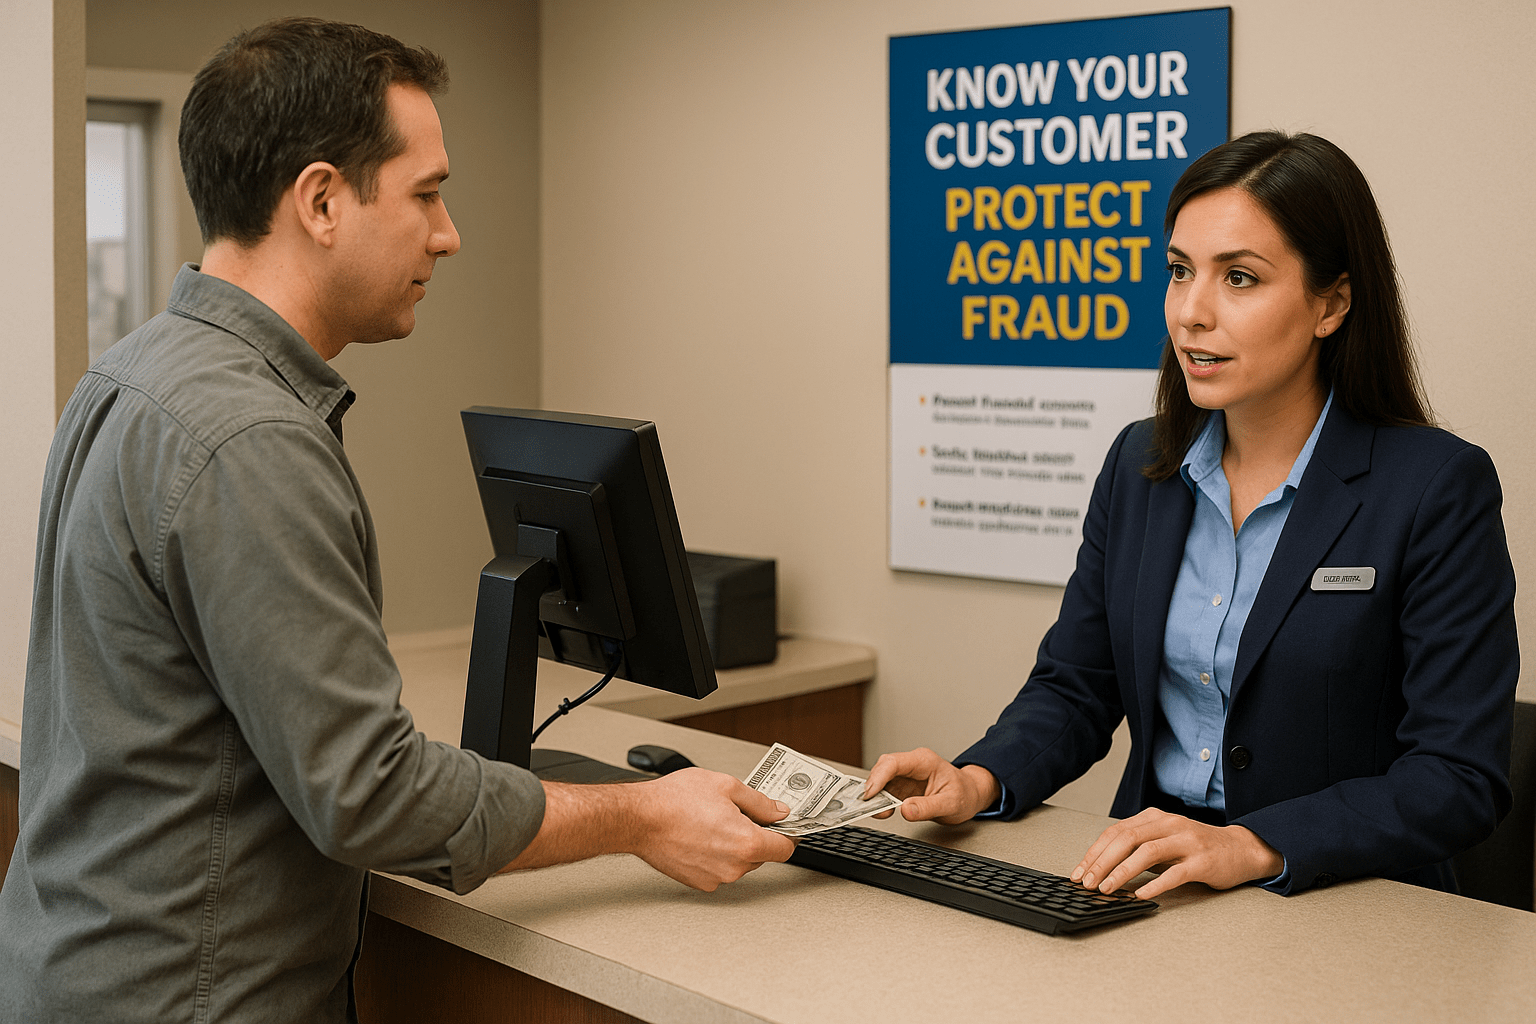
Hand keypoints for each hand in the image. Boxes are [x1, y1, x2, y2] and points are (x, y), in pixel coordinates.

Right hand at [628, 768, 796, 890]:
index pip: (785, 848)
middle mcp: (734, 866)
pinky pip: (719, 869)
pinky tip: (700, 836)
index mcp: (746, 842)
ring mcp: (716, 878)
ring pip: (739, 862)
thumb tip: (778, 810)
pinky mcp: (700, 883)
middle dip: (754, 835)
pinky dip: (715, 856)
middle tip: (736, 815)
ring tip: (711, 823)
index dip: (787, 834)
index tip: (785, 828)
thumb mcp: (726, 786)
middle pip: (761, 854)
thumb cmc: (674, 800)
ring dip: (733, 846)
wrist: (639, 819)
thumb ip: (759, 802)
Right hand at [862, 747, 999, 824]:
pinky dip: (879, 801)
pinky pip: (885, 790)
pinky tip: (879, 810)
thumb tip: (905, 810)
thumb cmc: (964, 794)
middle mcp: (912, 765)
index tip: (870, 793)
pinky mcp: (902, 787)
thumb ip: (928, 807)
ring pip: (880, 779)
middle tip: (867, 805)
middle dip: (873, 786)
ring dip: (874, 795)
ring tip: (874, 811)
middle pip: (883, 768)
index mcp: (924, 761)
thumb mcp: (951, 804)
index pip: (894, 762)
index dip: (879, 776)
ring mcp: (905, 775)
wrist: (969, 795)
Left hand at [1071, 807, 1283, 899]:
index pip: (1116, 832)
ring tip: (1106, 888)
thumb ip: (1138, 848)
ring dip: (1122, 872)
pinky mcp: (1203, 861)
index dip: (1094, 852)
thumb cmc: (1197, 848)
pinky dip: (1155, 884)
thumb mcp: (1163, 841)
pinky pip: (1175, 873)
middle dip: (1101, 862)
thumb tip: (1101, 868)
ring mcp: (1187, 841)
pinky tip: (1141, 894)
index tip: (1079, 872)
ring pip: (1147, 853)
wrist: (1241, 849)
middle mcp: (1169, 824)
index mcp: (1155, 817)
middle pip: (1127, 839)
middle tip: (1087, 883)